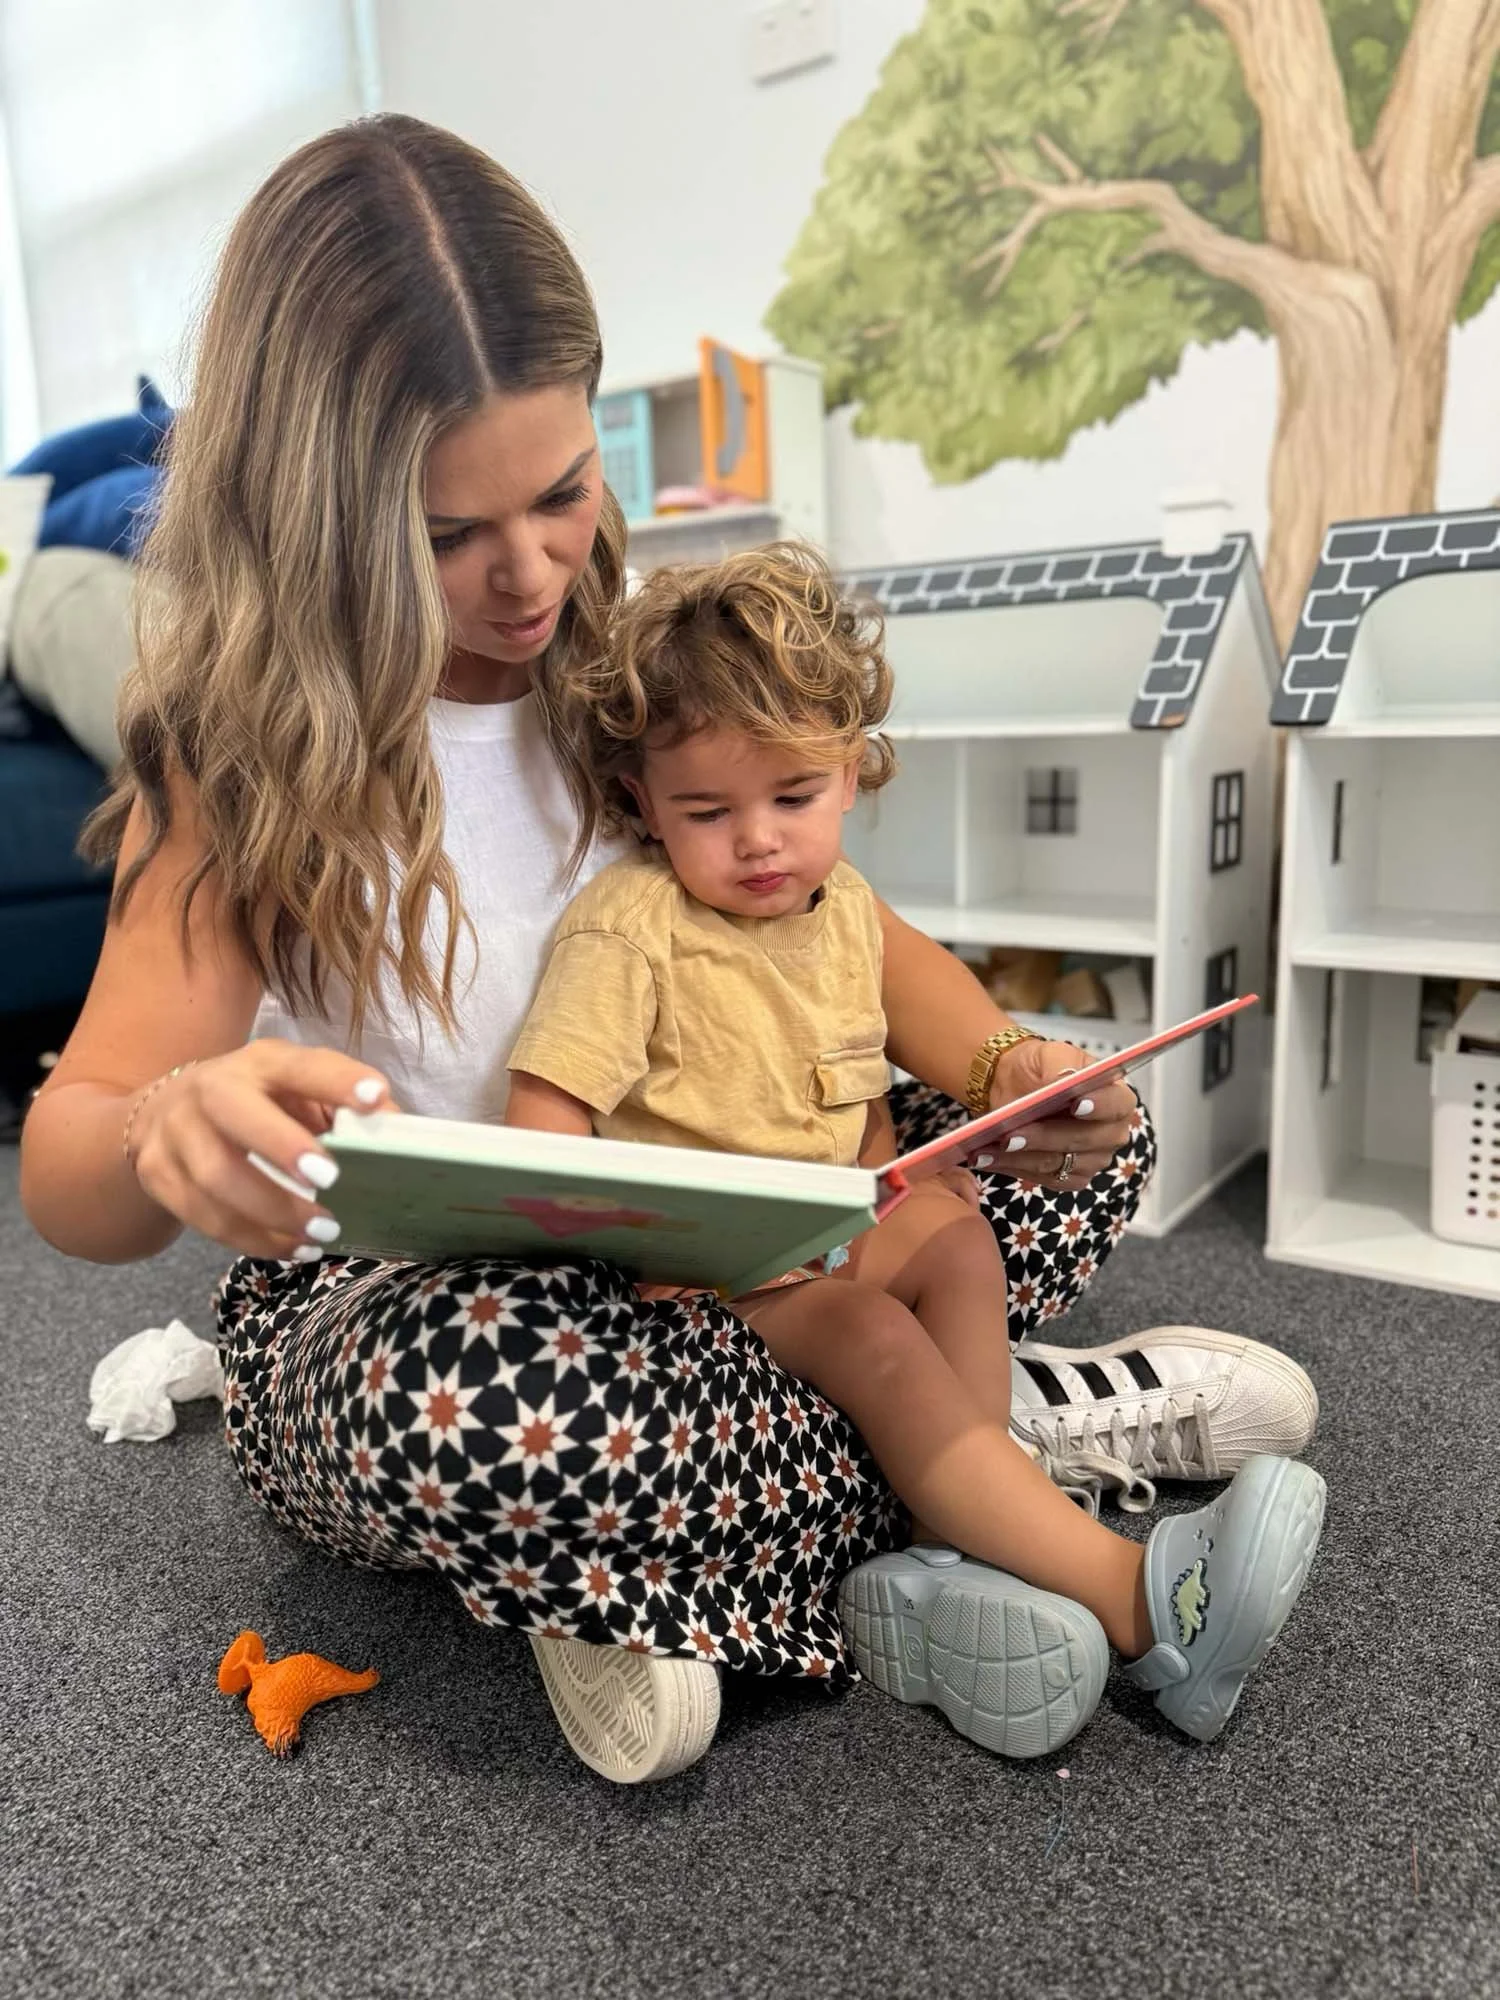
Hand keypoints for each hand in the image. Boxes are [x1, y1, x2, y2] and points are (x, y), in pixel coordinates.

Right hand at [124, 1038, 394, 1260]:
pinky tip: (292, 1247)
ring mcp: (176, 1132)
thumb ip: (345, 1109)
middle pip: (237, 1112)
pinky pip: (203, 1215)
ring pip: (217, 1176)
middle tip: (331, 1178)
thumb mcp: (296, 1093)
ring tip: (322, 1232)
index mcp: (260, 1063)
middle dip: (283, 1145)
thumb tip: (399, 1134)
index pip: (300, 1064)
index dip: (337, 1079)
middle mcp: (211, 1089)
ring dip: (274, 1210)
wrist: (158, 1118)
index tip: (375, 1096)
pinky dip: (252, 1238)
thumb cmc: (256, 1105)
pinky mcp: (158, 1174)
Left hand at [968, 1034, 1134, 1193]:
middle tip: (1011, 1133)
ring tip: (988, 1147)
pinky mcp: (1070, 1177)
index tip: (1074, 1104)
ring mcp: (1092, 1159)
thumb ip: (1061, 1066)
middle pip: (1083, 1141)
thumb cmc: (1041, 1067)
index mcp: (1117, 1098)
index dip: (1098, 1106)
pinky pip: (1042, 1178)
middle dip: (1044, 1137)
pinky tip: (986, 1157)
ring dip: (1019, 1156)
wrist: (1018, 1085)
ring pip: (1057, 1163)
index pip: (1116, 1105)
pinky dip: (1012, 1167)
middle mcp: (1110, 1133)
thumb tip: (1065, 1082)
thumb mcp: (1051, 1054)